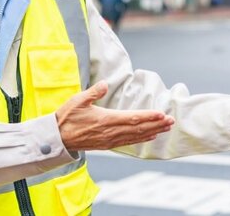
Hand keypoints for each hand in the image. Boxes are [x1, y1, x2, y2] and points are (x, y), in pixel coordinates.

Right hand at [56, 81, 174, 151]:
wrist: (57, 138)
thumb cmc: (67, 117)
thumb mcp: (77, 100)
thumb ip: (93, 92)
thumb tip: (104, 84)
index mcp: (105, 119)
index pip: (132, 118)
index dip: (148, 117)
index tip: (161, 114)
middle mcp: (110, 131)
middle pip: (138, 128)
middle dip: (156, 125)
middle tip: (171, 121)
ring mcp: (109, 140)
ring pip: (135, 136)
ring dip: (152, 132)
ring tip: (165, 128)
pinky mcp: (107, 144)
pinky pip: (128, 142)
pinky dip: (141, 139)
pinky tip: (150, 137)